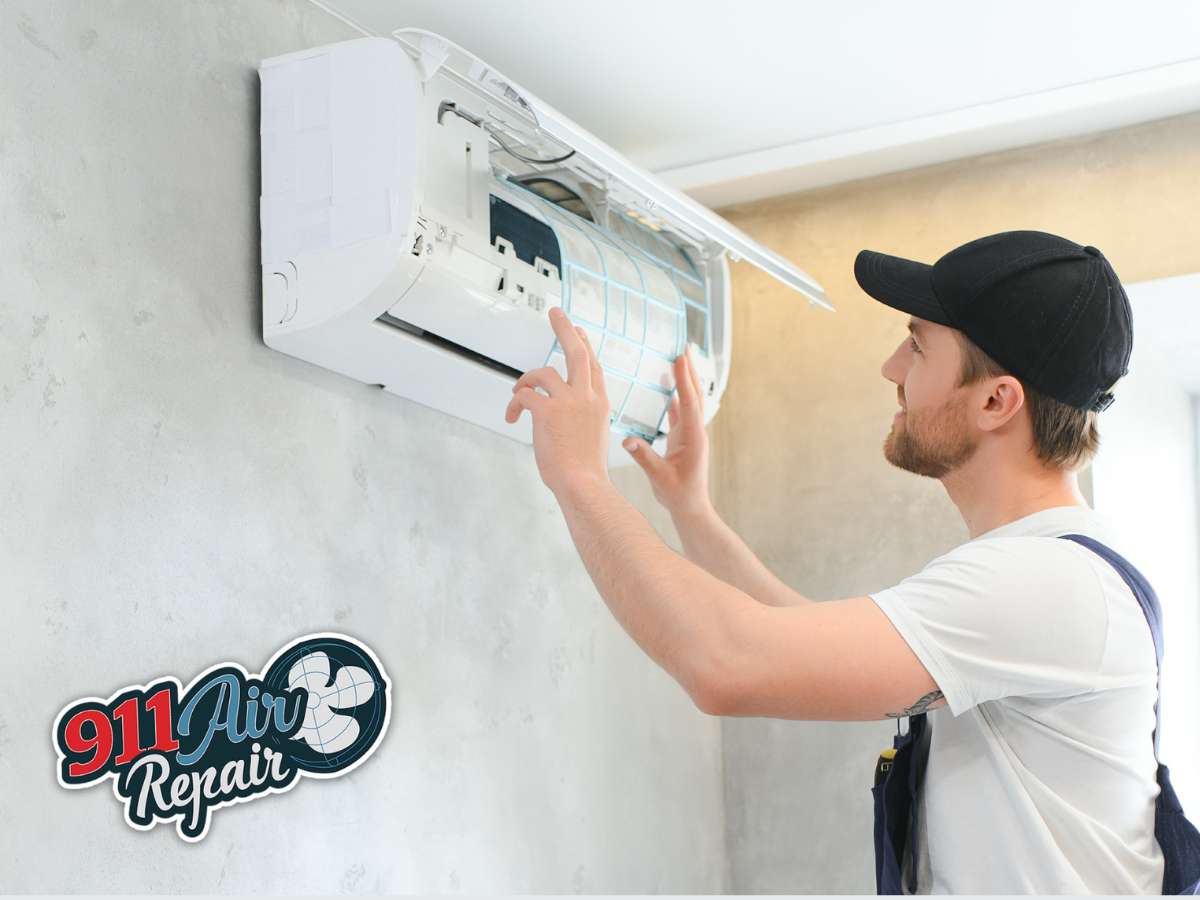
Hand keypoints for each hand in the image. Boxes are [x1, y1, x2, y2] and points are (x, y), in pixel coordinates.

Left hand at [505, 306, 611, 495]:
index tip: (579, 332)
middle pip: (577, 352)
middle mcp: (587, 397)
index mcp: (599, 404)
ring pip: (543, 373)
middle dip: (565, 329)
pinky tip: (513, 416)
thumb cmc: (585, 472)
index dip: (585, 347)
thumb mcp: (592, 438)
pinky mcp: (548, 410)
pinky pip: (525, 395)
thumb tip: (561, 418)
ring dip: (525, 381)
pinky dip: (516, 403)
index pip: (593, 367)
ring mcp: (569, 401)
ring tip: (516, 395)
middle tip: (555, 312)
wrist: (583, 484)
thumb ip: (581, 420)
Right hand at [622, 346, 711, 517]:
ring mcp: (691, 434)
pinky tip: (670, 386)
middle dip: (690, 371)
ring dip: (685, 380)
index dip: (683, 379)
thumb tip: (626, 440)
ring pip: (689, 400)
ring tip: (680, 359)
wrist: (690, 508)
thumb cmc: (677, 495)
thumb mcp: (658, 476)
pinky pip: (681, 411)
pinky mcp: (685, 438)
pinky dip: (677, 395)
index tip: (680, 358)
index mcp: (692, 437)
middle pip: (694, 394)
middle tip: (685, 348)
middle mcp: (695, 431)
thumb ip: (643, 457)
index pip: (688, 402)